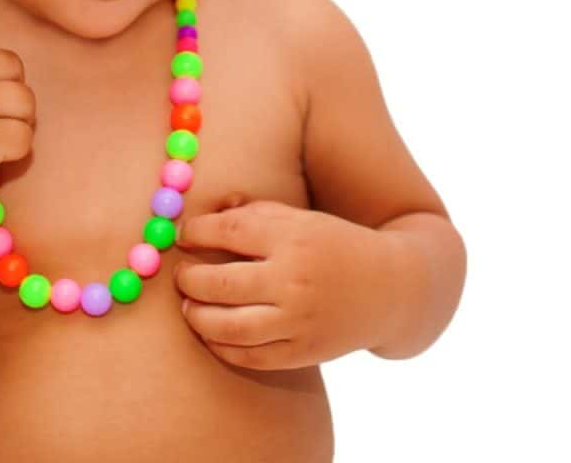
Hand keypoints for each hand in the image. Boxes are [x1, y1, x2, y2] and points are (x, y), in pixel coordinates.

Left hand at [172, 196, 401, 370]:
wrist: (391, 288)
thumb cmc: (334, 244)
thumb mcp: (299, 217)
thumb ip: (253, 214)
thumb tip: (202, 219)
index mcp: (292, 237)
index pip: (229, 231)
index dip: (196, 233)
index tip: (182, 236)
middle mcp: (294, 278)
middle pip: (222, 283)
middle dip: (189, 279)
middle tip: (179, 276)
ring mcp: (300, 319)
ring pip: (230, 326)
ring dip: (198, 317)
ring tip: (188, 307)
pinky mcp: (305, 351)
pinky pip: (252, 356)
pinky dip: (223, 348)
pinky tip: (211, 334)